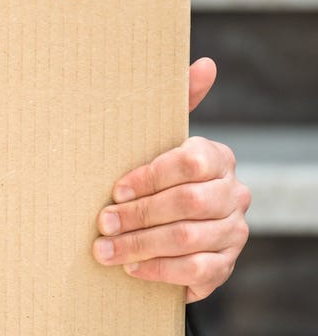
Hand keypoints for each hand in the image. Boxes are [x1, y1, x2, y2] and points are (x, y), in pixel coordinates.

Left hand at [92, 58, 250, 301]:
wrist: (161, 229)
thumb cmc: (152, 177)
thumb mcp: (154, 141)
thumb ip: (177, 102)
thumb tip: (206, 64)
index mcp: (217, 157)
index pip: (190, 162)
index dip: (150, 177)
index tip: (115, 189)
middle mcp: (233, 193)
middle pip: (187, 203)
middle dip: (138, 214)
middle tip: (101, 224)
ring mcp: (233, 231)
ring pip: (187, 239)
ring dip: (140, 246)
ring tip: (103, 250)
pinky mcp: (224, 266)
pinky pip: (195, 271)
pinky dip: (158, 271)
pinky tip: (130, 269)